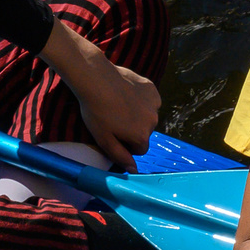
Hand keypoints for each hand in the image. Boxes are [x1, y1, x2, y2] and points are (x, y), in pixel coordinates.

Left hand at [42, 22, 158, 171]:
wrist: (95, 79)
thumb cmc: (96, 112)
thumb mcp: (104, 140)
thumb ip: (120, 157)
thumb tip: (134, 170)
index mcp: (142, 137)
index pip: (139, 149)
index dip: (126, 144)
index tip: (114, 134)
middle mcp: (153, 122)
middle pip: (145, 132)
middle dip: (133, 128)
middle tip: (114, 118)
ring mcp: (154, 104)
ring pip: (148, 116)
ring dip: (138, 114)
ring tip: (119, 105)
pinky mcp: (152, 89)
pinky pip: (149, 100)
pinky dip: (141, 100)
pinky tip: (126, 94)